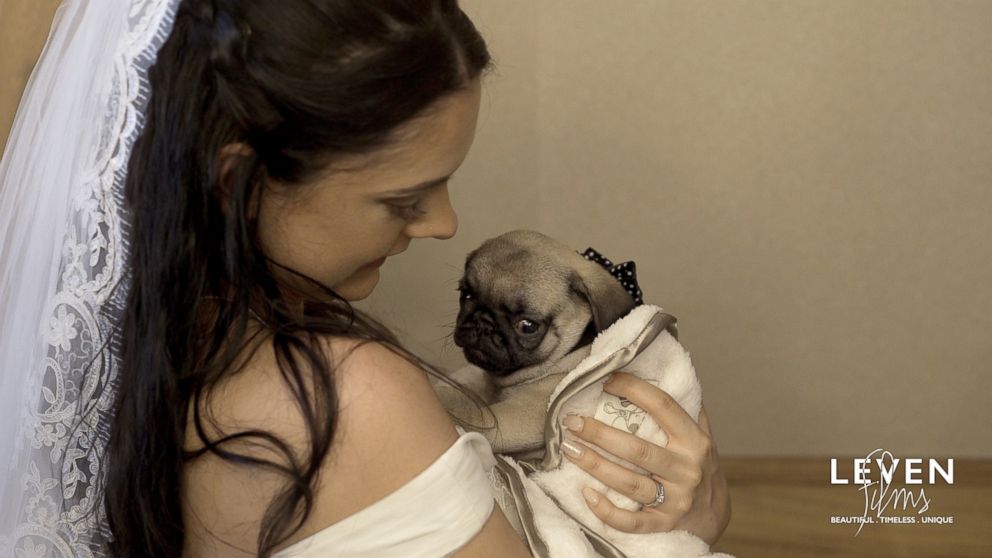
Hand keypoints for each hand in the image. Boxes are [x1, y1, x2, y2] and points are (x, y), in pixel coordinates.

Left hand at [559, 372, 730, 545]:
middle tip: (571, 421)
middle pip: (638, 449)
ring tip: (569, 449)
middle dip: (600, 434)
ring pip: (630, 483)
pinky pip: (631, 522)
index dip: (634, 389)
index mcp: (694, 441)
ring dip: (595, 465)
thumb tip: (665, 373)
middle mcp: (686, 469)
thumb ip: (685, 409)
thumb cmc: (700, 468)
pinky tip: (586, 494)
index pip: (663, 407)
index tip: (605, 380)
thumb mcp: (702, 436)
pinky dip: (607, 510)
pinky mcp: (663, 525)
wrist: (714, 518)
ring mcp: (675, 500)